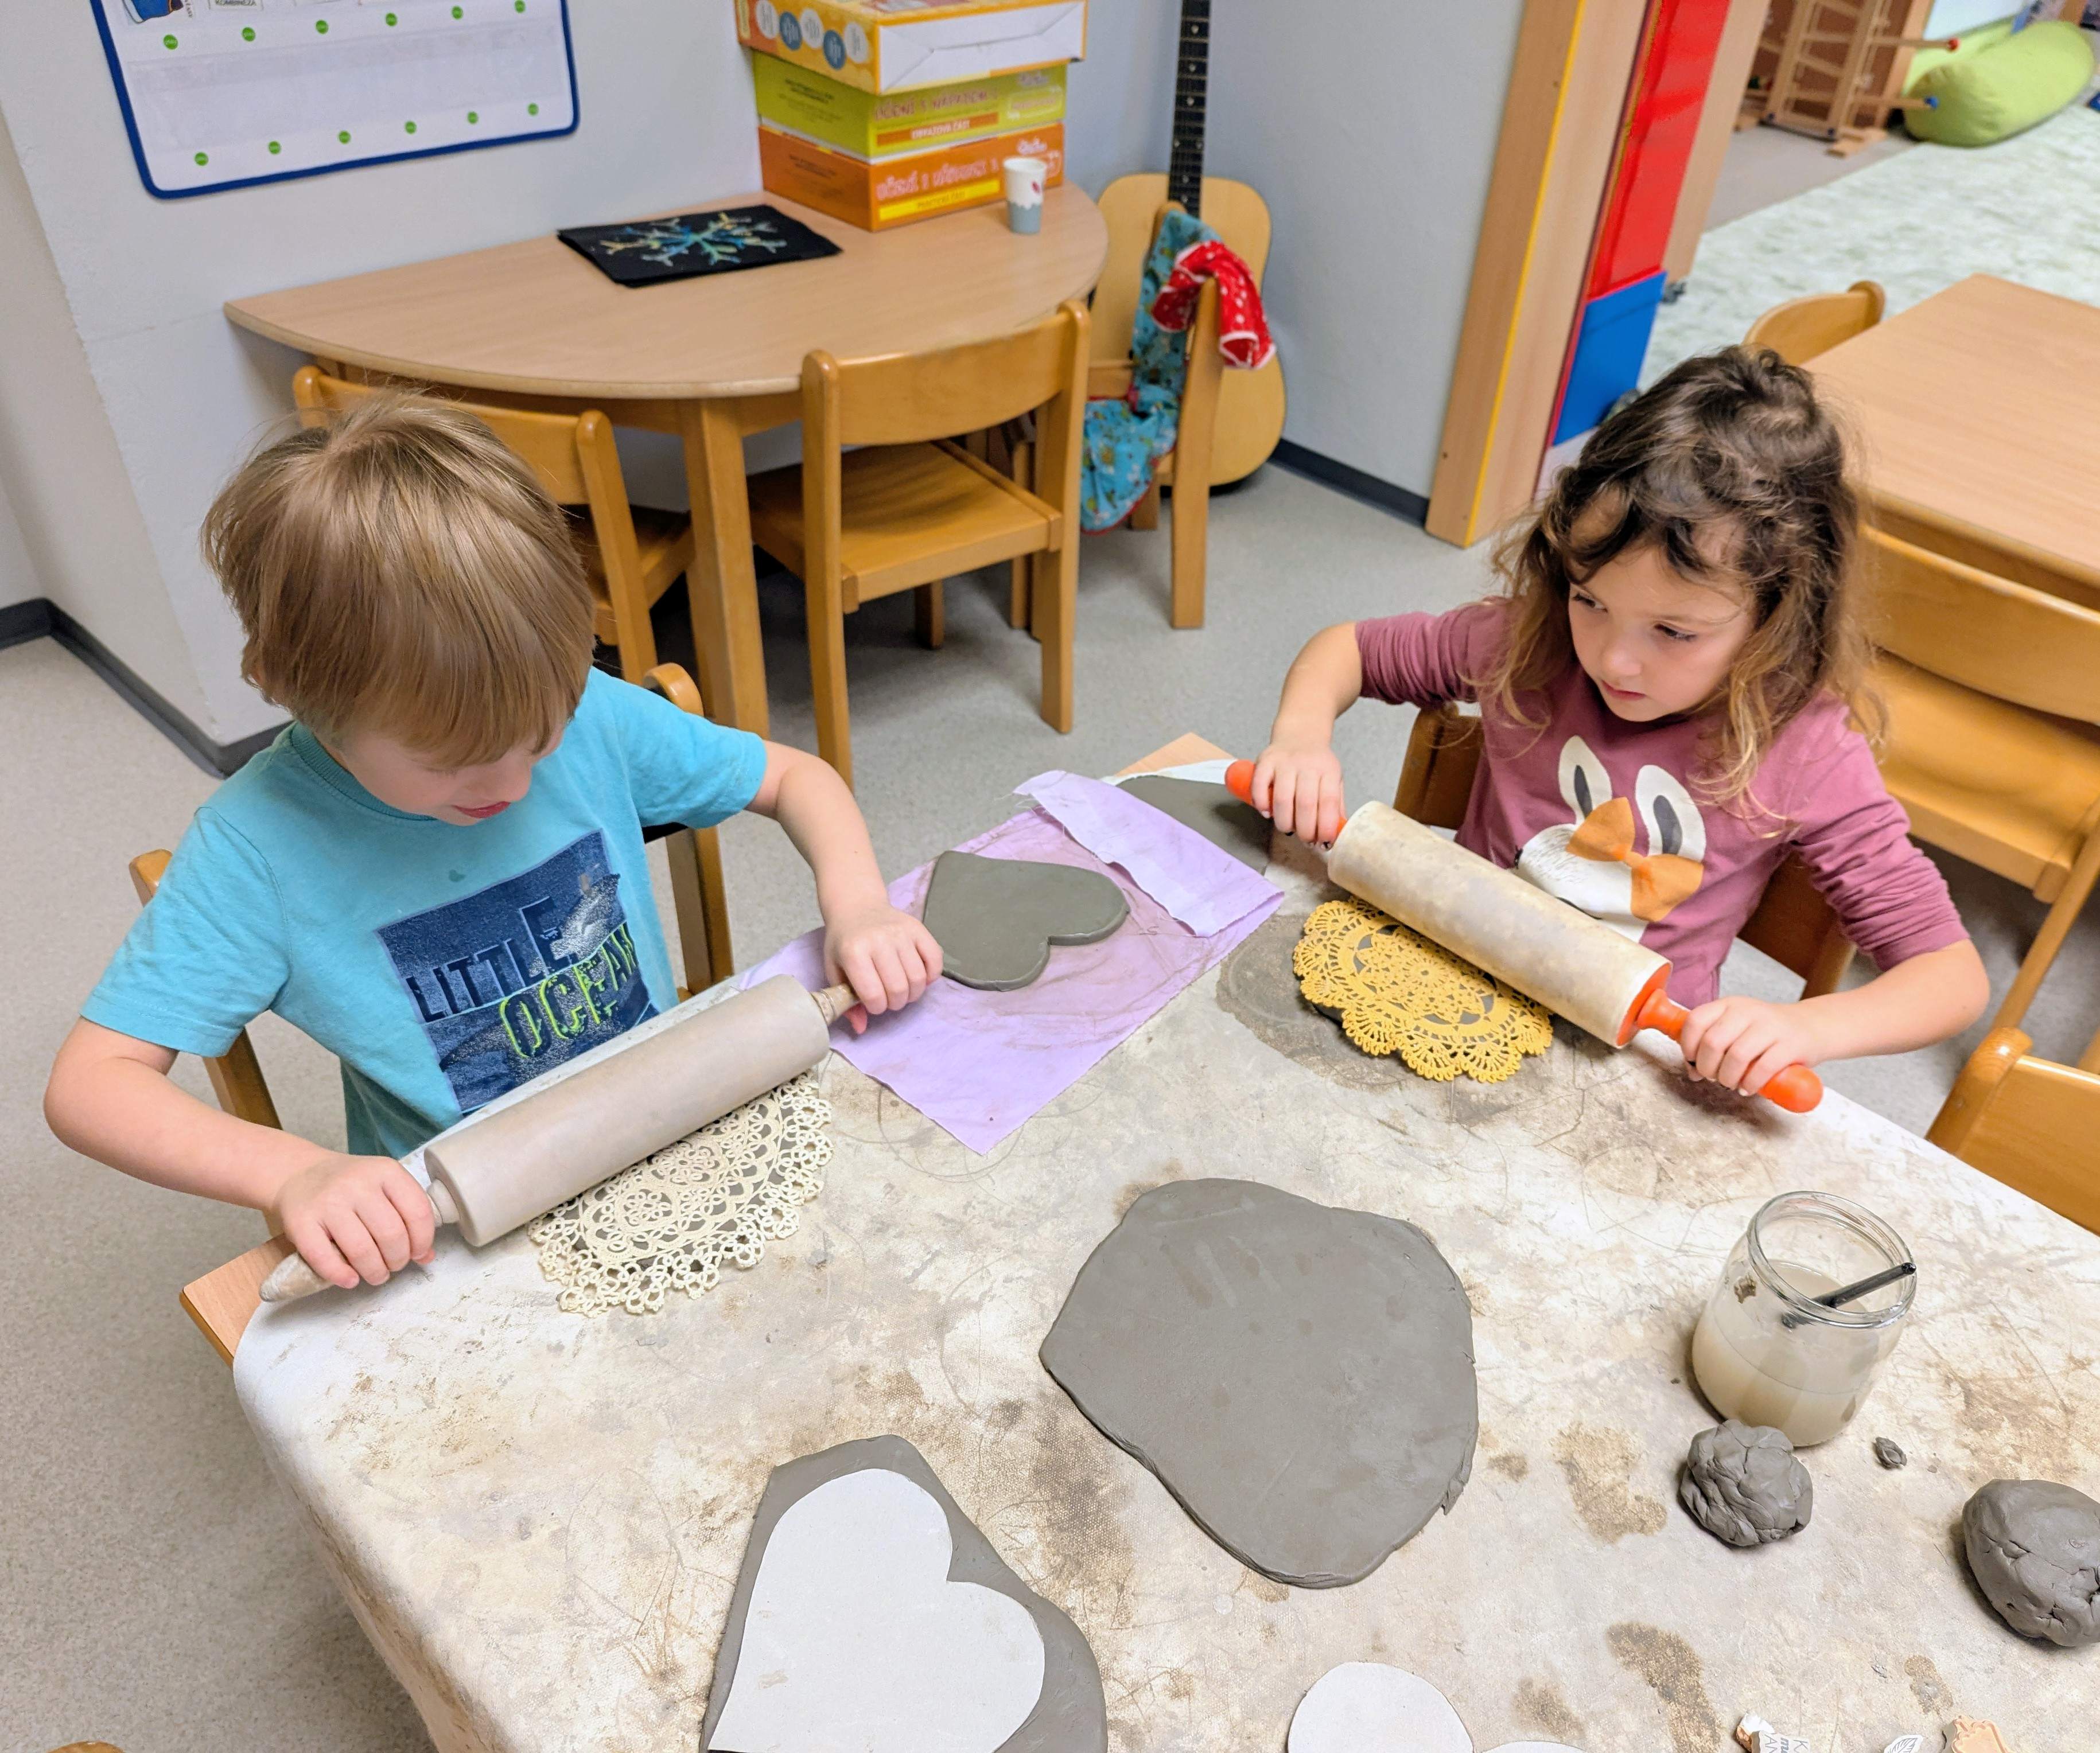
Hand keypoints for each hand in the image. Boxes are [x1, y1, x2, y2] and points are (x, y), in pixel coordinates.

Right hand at [270, 1153, 436, 1290]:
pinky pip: (325, 1259)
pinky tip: (351, 1279)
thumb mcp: (383, 1188)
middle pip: (392, 1234)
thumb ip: (408, 1215)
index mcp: (385, 1171)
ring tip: (376, 1274)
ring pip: (362, 1250)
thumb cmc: (349, 1186)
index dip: (422, 1240)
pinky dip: (342, 1276)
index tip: (417, 1253)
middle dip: (399, 1259)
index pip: (418, 1211)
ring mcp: (327, 1202)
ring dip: (375, 1271)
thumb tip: (427, 1256)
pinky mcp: (301, 1222)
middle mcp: (357, 1183)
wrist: (298, 1174)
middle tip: (394, 1265)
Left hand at [824, 899, 942, 1033]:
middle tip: (889, 999)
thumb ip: (845, 999)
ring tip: (903, 991)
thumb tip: (861, 1028)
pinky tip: (919, 977)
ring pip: (918, 977)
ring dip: (913, 993)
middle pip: (898, 988)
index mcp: (853, 952)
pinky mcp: (918, 928)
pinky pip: (935, 959)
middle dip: (896, 1003)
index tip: (874, 1004)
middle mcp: (879, 940)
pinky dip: (931, 975)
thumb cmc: (843, 942)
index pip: (873, 994)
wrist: (856, 906)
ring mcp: (901, 933)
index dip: (876, 1007)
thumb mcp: (834, 969)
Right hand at [1250, 739, 1345, 844]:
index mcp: (1328, 770)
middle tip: (1305, 840)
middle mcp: (1307, 764)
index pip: (1329, 801)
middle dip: (1305, 830)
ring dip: (1284, 822)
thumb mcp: (1334, 778)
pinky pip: (1259, 785)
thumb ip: (1336, 804)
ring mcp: (1284, 762)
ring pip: (1282, 798)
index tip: (1324, 842)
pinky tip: (1267, 813)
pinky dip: (1261, 804)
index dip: (1326, 826)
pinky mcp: (1265, 761)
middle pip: (1305, 803)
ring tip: (1287, 829)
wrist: (1300, 734)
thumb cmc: (1317, 763)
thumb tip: (1337, 833)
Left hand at [1677, 996, 1827, 1096]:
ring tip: (1731, 1084)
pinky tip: (1748, 1088)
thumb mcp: (1737, 1026)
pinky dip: (1750, 1083)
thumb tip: (1691, 1069)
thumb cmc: (1766, 1032)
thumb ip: (1712, 1040)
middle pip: (1713, 1042)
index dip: (1687, 1046)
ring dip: (1728, 1078)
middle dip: (1707, 1067)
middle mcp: (1748, 1011)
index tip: (1692, 1062)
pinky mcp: (1790, 1045)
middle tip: (1713, 1077)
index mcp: (1729, 1005)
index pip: (1695, 1021)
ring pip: (1736, 1056)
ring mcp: (1771, 1027)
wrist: (1812, 1026)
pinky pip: (1763, 1068)